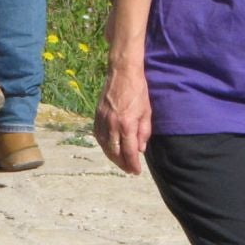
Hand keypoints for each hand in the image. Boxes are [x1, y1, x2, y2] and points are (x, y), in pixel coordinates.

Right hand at [93, 61, 151, 175]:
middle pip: (115, 153)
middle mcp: (112, 125)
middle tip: (129, 170)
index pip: (129, 152)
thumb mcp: (147, 112)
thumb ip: (144, 132)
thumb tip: (140, 149)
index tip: (136, 171)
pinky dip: (104, 146)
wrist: (122, 73)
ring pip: (105, 146)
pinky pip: (98, 137)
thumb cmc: (138, 91)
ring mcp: (102, 121)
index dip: (133, 164)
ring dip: (113, 158)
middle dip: (123, 164)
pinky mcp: (97, 116)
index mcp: (126, 124)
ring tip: (121, 163)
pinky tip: (110, 149)